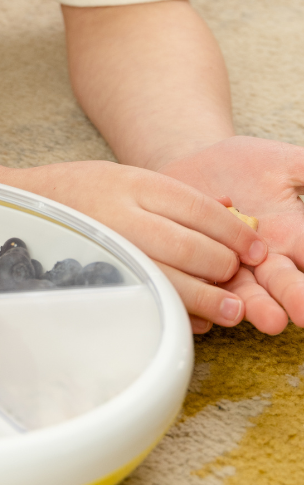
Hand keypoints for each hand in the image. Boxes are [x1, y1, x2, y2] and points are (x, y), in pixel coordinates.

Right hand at [8, 161, 266, 326]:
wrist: (20, 201)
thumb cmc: (79, 192)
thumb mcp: (127, 177)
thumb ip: (174, 198)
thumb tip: (231, 218)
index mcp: (134, 183)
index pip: (201, 210)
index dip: (236, 234)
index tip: (255, 250)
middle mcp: (121, 214)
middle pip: (191, 246)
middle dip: (224, 267)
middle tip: (237, 277)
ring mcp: (105, 246)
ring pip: (170, 278)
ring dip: (208, 298)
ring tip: (230, 308)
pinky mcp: (94, 274)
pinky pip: (141, 297)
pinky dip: (173, 310)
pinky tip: (189, 315)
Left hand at [158, 136, 303, 332]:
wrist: (192, 163)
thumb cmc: (243, 164)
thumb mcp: (286, 163)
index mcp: (294, 234)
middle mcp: (265, 257)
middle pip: (284, 281)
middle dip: (295, 297)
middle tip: (303, 314)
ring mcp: (229, 264)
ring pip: (244, 291)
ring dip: (255, 307)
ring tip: (269, 321)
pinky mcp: (193, 265)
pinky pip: (198, 283)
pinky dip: (204, 295)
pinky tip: (209, 307)